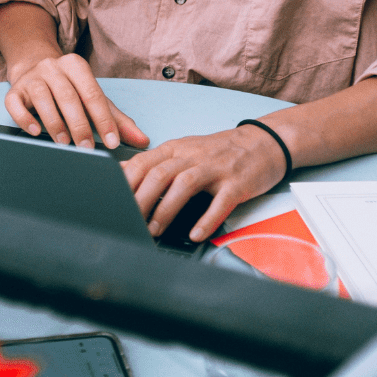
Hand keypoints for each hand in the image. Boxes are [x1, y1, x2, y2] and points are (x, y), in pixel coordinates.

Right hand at [5, 52, 148, 150]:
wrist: (34, 68)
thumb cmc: (70, 88)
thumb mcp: (94, 98)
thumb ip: (117, 119)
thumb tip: (143, 141)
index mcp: (76, 66)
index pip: (93, 93)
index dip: (103, 119)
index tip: (112, 142)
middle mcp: (53, 68)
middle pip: (68, 95)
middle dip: (79, 124)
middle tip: (86, 149)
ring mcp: (32, 78)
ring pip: (42, 97)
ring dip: (54, 122)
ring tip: (63, 143)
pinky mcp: (14, 90)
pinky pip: (15, 103)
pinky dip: (24, 117)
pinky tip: (35, 132)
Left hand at [121, 125, 288, 241]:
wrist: (263, 142)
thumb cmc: (219, 151)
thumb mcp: (184, 150)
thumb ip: (155, 162)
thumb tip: (122, 172)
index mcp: (176, 148)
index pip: (143, 162)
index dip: (126, 182)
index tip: (113, 202)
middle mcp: (192, 156)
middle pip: (159, 173)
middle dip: (140, 199)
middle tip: (129, 221)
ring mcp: (215, 168)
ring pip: (184, 185)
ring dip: (166, 210)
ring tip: (154, 231)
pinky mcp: (236, 183)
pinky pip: (220, 203)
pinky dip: (206, 220)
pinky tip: (195, 234)